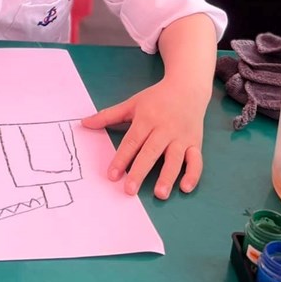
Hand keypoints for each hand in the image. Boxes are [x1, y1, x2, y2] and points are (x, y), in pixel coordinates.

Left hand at [82, 77, 205, 198]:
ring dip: (168, 176)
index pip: (132, 141)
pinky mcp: (195, 143)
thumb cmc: (156, 98)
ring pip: (175, 158)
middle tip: (129, 190)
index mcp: (147, 119)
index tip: (112, 175)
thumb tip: (84, 123)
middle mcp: (164, 129)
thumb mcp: (132, 104)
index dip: (121, 158)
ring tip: (160, 194)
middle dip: (140, 171)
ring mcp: (181, 137)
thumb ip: (108, 115)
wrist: (188, 87)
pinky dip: (193, 174)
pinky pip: (196, 160)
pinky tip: (185, 188)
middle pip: (151, 152)